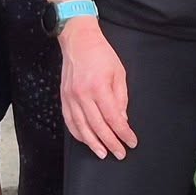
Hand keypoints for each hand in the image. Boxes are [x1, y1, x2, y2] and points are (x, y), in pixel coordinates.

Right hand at [60, 19, 137, 159]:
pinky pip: (70, 121)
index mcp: (99, 87)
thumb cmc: (101, 55)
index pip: (113, 118)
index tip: (131, 142)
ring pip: (82, 128)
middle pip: (97, 126)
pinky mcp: (64, 98)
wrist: (78, 41)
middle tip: (120, 153)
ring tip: (103, 153)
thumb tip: (122, 120)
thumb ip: (120, 98)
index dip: (123, 133)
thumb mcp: (119, 73)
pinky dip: (78, 134)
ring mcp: (71, 98)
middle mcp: (83, 95)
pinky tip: (86, 140)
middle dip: (110, 142)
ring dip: (93, 143)